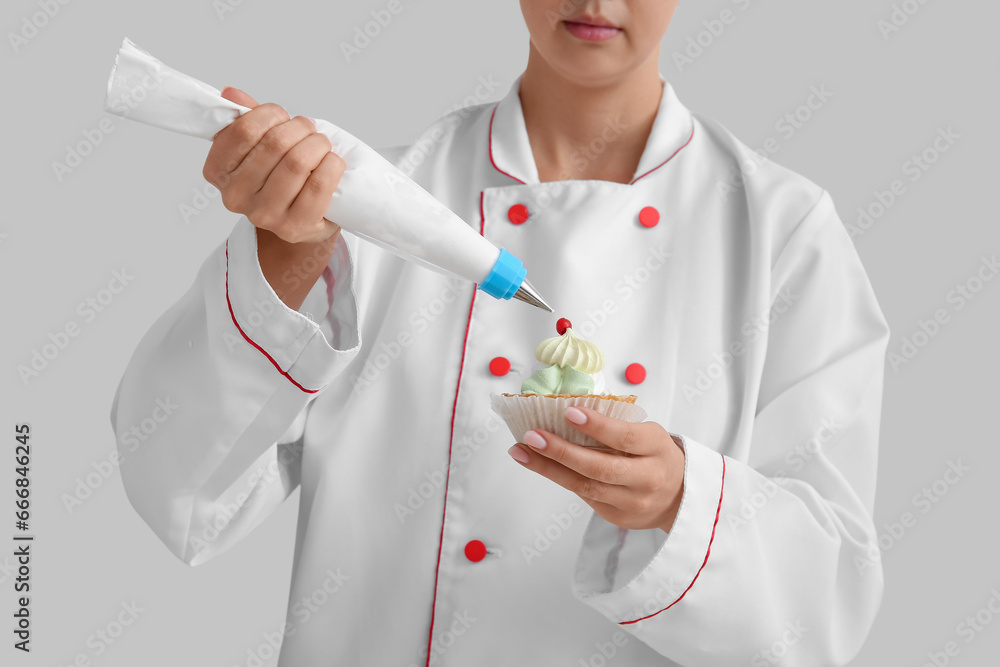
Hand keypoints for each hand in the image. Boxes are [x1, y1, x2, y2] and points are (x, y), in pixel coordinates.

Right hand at [203, 87, 344, 243]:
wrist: (299, 219)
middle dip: (299, 127)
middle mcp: (236, 196)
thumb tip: (231, 93)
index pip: (243, 130)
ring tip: (321, 144)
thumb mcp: (256, 146)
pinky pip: (319, 184)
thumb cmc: (277, 176)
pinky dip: (331, 165)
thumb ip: (245, 120)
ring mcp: (265, 215)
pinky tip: (332, 162)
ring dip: (318, 144)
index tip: (282, 116)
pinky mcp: (295, 226)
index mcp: (218, 171)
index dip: (270, 114)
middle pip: (275, 144)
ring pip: (297, 162)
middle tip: (309, 129)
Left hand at [508, 407, 685, 532]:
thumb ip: (617, 426)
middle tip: (532, 435)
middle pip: (600, 468)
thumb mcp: (648, 433)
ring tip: (521, 451)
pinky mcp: (617, 517)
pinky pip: (584, 496)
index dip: (597, 426)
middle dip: (562, 451)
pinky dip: (559, 478)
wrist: (679, 497)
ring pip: (585, 486)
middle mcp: (648, 478)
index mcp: (658, 449)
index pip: (626, 437)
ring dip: (549, 468)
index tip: (568, 412)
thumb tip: (568, 411)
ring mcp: (632, 502)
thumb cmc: (655, 455)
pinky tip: (538, 463)